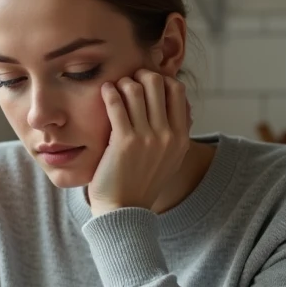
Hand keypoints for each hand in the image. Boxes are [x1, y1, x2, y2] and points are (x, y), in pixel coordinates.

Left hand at [88, 69, 190, 215]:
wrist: (124, 210)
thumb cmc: (142, 182)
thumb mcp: (170, 158)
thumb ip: (175, 132)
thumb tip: (180, 103)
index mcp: (180, 138)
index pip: (177, 90)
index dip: (161, 79)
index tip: (147, 81)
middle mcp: (167, 136)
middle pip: (157, 84)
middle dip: (141, 76)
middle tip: (129, 80)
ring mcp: (146, 138)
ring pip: (136, 90)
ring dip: (123, 83)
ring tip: (115, 88)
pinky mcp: (124, 142)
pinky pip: (116, 104)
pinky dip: (109, 92)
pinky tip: (105, 91)